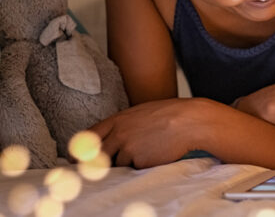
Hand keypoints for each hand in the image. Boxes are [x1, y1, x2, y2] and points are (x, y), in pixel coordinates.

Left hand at [90, 98, 211, 167]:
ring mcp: (128, 148)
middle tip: (103, 166)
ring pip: (119, 164)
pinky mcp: (139, 162)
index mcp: (119, 119)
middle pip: (98, 155)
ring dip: (128, 162)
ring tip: (148, 149)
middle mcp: (119, 134)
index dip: (83, 149)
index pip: (90, 136)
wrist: (191, 121)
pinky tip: (156, 154)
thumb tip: (111, 139)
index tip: (77, 158)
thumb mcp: (142, 113)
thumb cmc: (170, 114)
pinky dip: (143, 165)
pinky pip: (135, 169)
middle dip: (100, 162)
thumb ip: (124, 125)